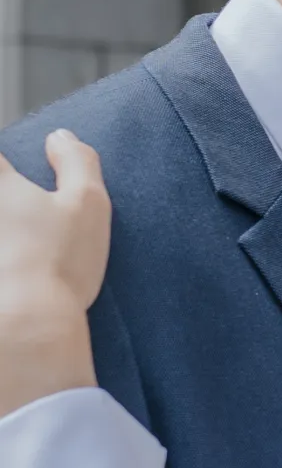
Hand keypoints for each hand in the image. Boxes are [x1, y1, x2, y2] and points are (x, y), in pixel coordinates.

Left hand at [0, 131, 108, 416]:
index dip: (8, 166)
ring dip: (7, 234)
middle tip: (21, 217)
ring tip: (15, 249)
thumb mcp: (88, 204)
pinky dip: (3, 267)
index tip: (17, 178)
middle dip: (9, 204)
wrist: (25, 329)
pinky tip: (11, 280)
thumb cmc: (58, 263)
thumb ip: (78, 161)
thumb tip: (60, 138)